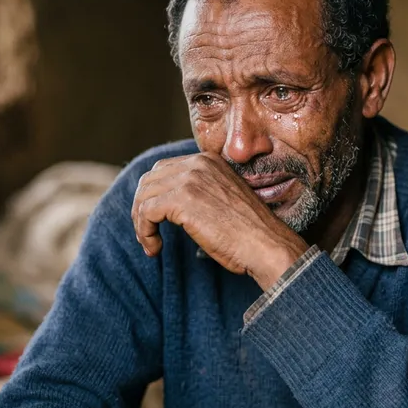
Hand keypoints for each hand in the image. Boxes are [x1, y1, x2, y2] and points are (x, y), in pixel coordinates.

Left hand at [132, 153, 307, 288]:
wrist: (267, 245)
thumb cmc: (249, 233)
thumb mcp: (222, 200)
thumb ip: (199, 193)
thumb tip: (166, 206)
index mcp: (208, 160)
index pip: (164, 170)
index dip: (153, 197)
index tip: (156, 222)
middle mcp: (198, 163)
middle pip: (149, 180)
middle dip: (142, 208)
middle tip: (148, 234)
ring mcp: (190, 179)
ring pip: (143, 197)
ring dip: (141, 223)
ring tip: (151, 244)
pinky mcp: (182, 199)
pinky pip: (145, 212)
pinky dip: (144, 232)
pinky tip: (155, 247)